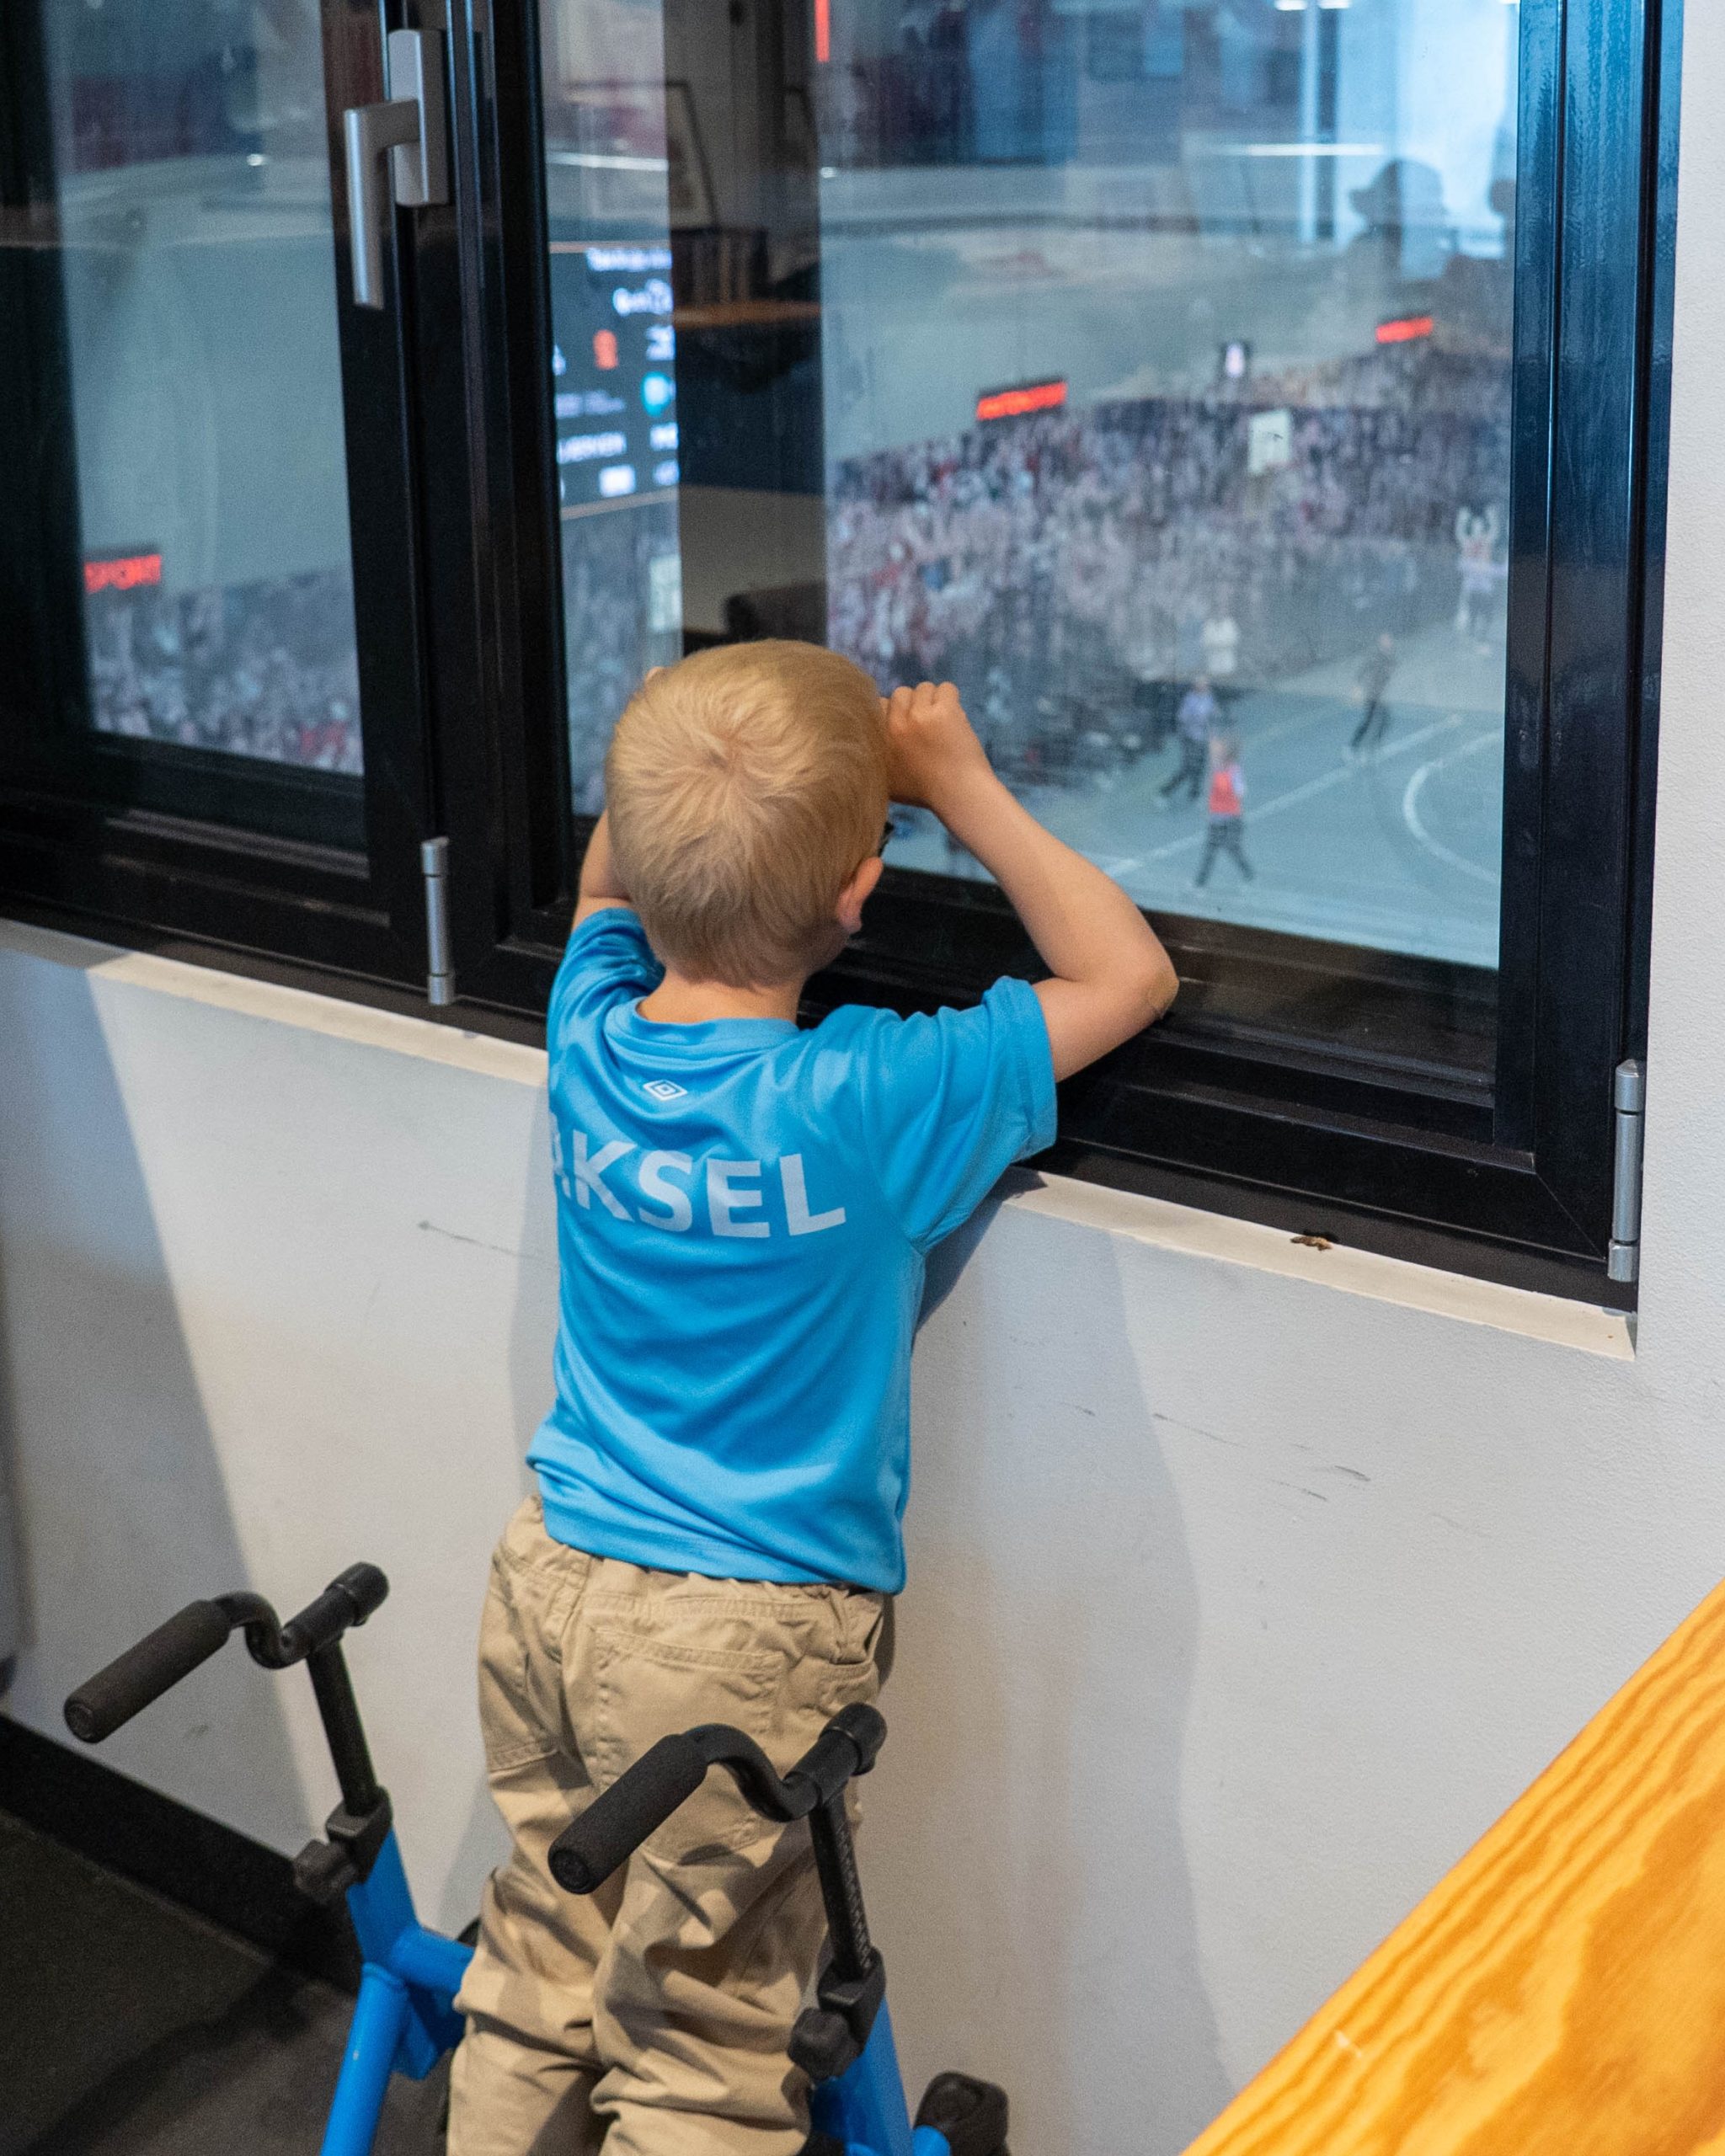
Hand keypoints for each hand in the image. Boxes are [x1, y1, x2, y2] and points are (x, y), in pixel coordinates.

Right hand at [881, 681, 994, 814]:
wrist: (957, 794)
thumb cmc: (925, 792)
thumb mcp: (886, 782)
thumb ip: (876, 760)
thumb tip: (872, 743)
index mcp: (880, 739)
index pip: (877, 705)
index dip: (892, 711)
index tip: (904, 723)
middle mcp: (895, 724)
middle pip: (900, 693)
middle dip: (913, 705)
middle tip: (925, 723)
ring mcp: (920, 715)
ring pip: (924, 688)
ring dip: (933, 701)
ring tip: (941, 721)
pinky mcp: (944, 711)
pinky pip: (946, 688)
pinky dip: (951, 699)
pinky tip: (953, 717)